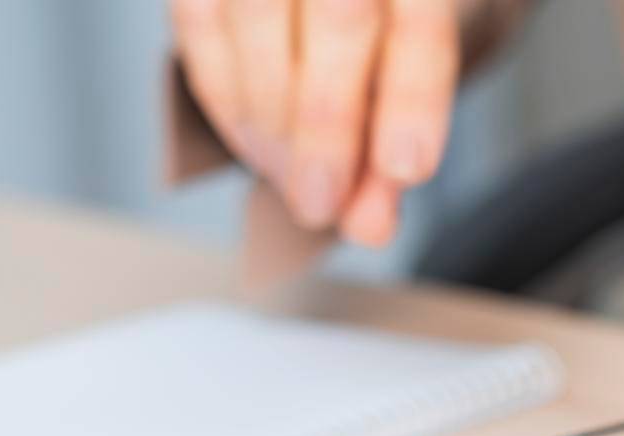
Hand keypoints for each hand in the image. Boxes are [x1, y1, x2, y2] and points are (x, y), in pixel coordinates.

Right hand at [170, 0, 458, 243]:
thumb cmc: (385, 26)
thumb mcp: (409, 83)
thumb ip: (391, 152)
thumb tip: (368, 226)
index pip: (423, 25)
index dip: (414, 100)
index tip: (406, 170)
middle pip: (342, 16)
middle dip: (327, 126)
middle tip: (319, 203)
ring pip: (259, 13)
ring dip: (269, 117)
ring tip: (286, 179)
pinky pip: (199, 17)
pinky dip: (222, 92)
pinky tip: (250, 141)